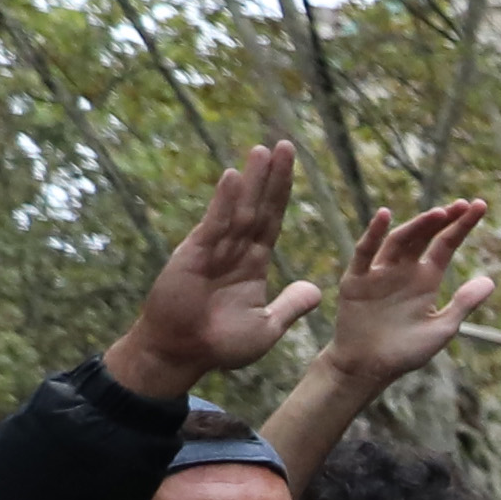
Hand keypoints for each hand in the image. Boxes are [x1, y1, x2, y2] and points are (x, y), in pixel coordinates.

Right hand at [107, 142, 322, 398]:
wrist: (184, 355)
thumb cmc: (220, 344)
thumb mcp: (268, 326)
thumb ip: (291, 305)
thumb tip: (316, 288)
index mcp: (253, 263)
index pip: (272, 221)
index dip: (283, 194)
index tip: (294, 167)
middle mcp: (234, 250)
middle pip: (259, 206)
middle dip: (273, 176)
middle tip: (286, 144)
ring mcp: (213, 249)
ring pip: (238, 209)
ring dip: (252, 180)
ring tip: (264, 149)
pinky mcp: (194, 255)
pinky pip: (215, 224)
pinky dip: (225, 202)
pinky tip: (235, 178)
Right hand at [317, 196, 495, 390]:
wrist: (369, 368)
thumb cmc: (406, 351)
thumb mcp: (443, 328)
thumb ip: (464, 304)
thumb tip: (491, 281)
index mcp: (427, 279)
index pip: (446, 245)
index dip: (461, 226)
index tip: (479, 205)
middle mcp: (404, 270)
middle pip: (424, 237)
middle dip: (442, 220)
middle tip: (463, 205)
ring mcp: (379, 272)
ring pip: (399, 241)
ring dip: (417, 226)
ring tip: (438, 214)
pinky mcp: (356, 280)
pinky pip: (364, 253)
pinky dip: (373, 234)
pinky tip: (384, 216)